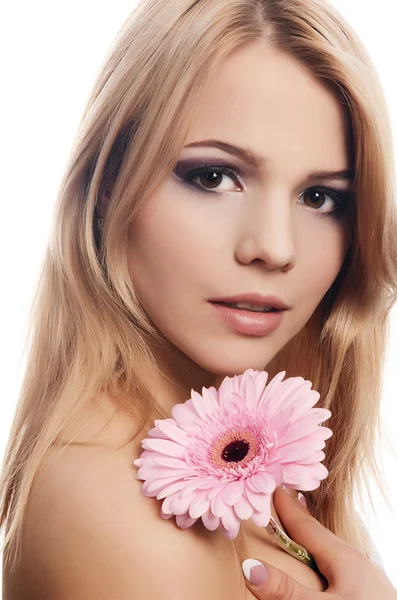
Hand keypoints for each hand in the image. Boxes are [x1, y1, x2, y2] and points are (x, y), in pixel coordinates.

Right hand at [242, 486, 396, 599]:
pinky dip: (324, 560)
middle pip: (321, 536)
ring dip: (312, 542)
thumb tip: (249, 566)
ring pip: (333, 552)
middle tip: (280, 503)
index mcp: (345, 559)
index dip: (288, 508)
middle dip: (299, 520)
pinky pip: (341, 568)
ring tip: (298, 534)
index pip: (307, 527)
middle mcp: (358, 563)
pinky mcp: (370, 595)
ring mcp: (367, 580)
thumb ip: (287, 591)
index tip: (273, 487)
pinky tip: (323, 569)